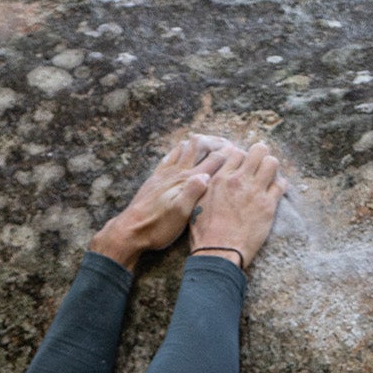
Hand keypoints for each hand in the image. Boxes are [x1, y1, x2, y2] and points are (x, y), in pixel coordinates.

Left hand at [90, 135, 242, 265]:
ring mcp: (165, 173)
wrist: (131, 230)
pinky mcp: (156, 178)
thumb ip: (194, 193)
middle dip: (215, 141)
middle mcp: (177, 172)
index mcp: (187, 180)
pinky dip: (180, 149)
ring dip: (197, 143)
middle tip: (227, 143)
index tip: (241, 153)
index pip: (213, 160)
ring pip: (183, 147)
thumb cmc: (157, 227)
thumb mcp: (180, 214)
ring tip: (208, 144)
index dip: (229, 153)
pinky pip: (170, 156)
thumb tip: (207, 176)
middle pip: (198, 145)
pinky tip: (182, 152)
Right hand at [188, 140, 285, 269]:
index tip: (243, 167)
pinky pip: (281, 184)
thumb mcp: (197, 203)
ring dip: (272, 168)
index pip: (237, 152)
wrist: (218, 252)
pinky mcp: (268, 206)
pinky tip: (274, 192)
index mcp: (220, 178)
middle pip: (258, 150)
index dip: (242, 158)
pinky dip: (280, 185)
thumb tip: (207, 177)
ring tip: (268, 178)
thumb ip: (204, 186)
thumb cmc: (205, 232)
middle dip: (260, 155)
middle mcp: (239, 180)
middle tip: (259, 167)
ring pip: (272, 163)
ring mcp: (255, 191)